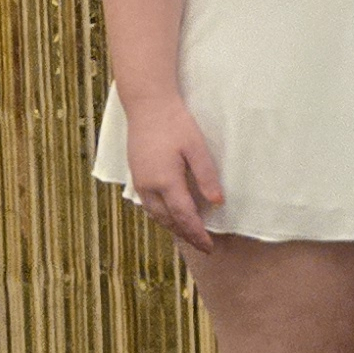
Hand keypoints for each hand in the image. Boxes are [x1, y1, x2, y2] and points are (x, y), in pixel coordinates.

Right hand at [123, 98, 224, 254]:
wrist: (147, 106)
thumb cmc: (175, 124)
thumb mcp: (197, 148)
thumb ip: (207, 176)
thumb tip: (217, 203)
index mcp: (166, 181)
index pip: (184, 217)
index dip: (198, 234)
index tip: (210, 247)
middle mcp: (149, 186)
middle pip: (168, 220)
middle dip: (186, 235)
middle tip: (204, 247)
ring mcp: (139, 182)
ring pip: (156, 215)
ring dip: (173, 227)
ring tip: (190, 235)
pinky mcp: (136, 175)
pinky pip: (149, 205)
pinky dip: (162, 216)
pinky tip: (171, 216)